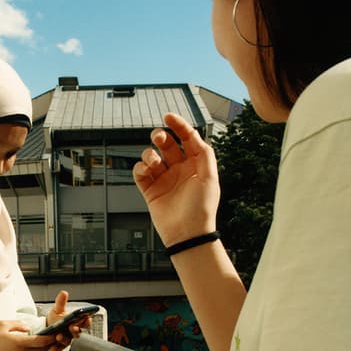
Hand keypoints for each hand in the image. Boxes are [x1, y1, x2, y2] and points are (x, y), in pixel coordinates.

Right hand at [0, 320, 56, 350]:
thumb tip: (28, 329)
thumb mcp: (3, 325)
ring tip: (37, 344)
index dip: (50, 338)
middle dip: (47, 344)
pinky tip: (25, 350)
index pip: (41, 342)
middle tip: (50, 338)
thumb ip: (18, 325)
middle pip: (41, 350)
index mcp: (19, 343)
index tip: (55, 335)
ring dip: (38, 350)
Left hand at [45, 290, 91, 350]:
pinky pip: (59, 350)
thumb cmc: (55, 320)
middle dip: (75, 330)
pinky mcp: (59, 348)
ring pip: (68, 342)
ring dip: (64, 339)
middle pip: (77, 333)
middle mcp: (72, 333)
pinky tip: (51, 346)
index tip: (88, 317)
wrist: (46, 330)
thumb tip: (64, 293)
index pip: (85, 323)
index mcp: (75, 323)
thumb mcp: (57, 310)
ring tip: (58, 336)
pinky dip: (56, 349)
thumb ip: (61, 303)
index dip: (87, 321)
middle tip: (72, 327)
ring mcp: (67, 341)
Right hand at [133, 112, 219, 246]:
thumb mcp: (210, 178)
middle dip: (161, 136)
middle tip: (159, 137)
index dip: (179, 126)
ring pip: (151, 156)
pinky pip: (140, 172)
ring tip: (154, 163)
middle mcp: (179, 170)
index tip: (169, 116)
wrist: (187, 233)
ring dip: (149, 154)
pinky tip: (146, 171)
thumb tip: (195, 137)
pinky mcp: (150, 190)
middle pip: (166, 144)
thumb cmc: (201, 208)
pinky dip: (140, 168)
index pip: (186, 139)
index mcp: (195, 165)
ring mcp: (163, 179)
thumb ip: (205, 154)